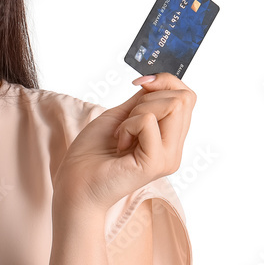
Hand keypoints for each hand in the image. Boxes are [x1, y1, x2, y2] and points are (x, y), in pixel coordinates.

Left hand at [53, 72, 196, 212]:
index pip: (188, 97)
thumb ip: (143, 101)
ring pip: (173, 105)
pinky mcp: (156, 162)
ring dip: (138, 112)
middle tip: (126, 121)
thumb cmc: (92, 153)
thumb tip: (156, 81)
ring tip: (122, 134)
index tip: (139, 84)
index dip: (166, 81)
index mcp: (169, 138)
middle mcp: (174, 149)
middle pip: (184, 98)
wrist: (75, 183)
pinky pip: (149, 121)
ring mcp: (168, 157)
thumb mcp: (121, 116)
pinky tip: (119, 144)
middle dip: (149, 97)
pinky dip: (128, 125)